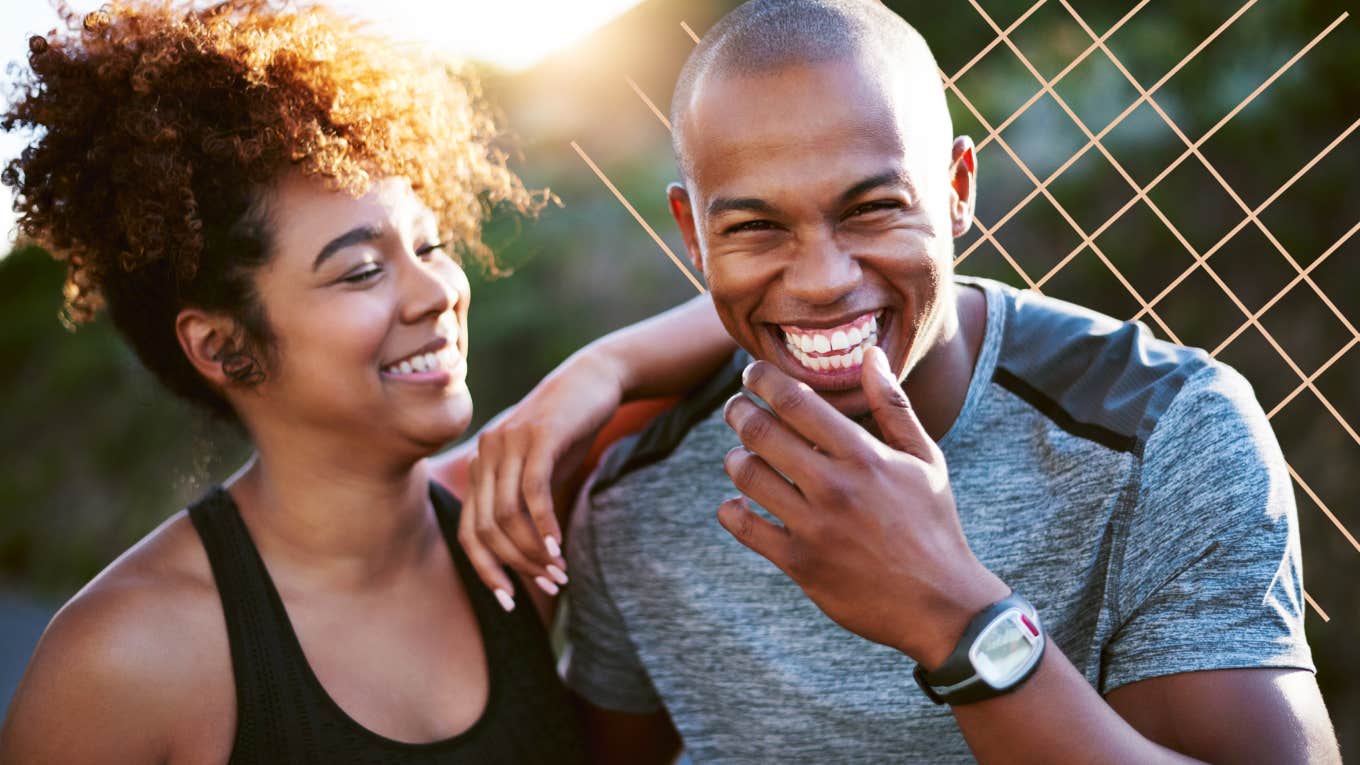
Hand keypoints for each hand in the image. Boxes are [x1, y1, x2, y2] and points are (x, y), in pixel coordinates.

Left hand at [444, 352, 626, 607]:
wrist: (595, 379)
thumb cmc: (569, 430)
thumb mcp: (542, 471)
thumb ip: (526, 507)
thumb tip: (527, 556)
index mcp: (481, 467)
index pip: (468, 532)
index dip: (486, 570)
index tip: (510, 600)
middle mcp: (486, 454)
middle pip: (485, 528)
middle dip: (515, 566)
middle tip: (549, 585)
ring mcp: (508, 442)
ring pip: (506, 514)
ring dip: (532, 551)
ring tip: (559, 571)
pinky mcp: (537, 436)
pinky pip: (532, 491)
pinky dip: (543, 525)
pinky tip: (558, 546)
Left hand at [718, 346, 1008, 666]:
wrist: (941, 603)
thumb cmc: (934, 525)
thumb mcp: (925, 459)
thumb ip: (893, 405)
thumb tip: (870, 354)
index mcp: (863, 455)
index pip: (795, 402)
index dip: (763, 379)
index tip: (751, 373)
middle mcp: (834, 487)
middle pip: (761, 433)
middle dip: (739, 412)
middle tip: (735, 408)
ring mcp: (813, 527)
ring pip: (748, 477)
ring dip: (735, 460)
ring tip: (739, 455)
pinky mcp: (800, 564)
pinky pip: (746, 528)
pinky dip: (732, 511)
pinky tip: (738, 504)